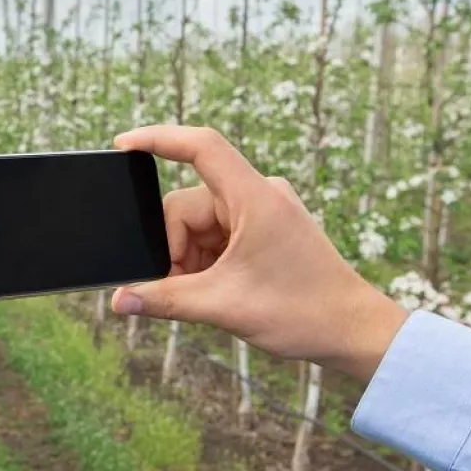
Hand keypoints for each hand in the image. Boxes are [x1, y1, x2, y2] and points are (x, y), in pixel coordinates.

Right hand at [111, 126, 407, 382]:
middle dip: (175, 248)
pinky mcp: (265, 229)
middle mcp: (259, 195)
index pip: (202, 147)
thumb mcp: (221, 306)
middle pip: (188, 205)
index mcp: (255, 199)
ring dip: (191, 260)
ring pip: (199, 225)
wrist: (351, 331)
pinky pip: (217, 235)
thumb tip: (120, 301)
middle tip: (180, 287)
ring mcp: (263, 211)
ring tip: (205, 294)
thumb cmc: (302, 312)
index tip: (123, 145)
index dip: (159, 139)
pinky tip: (216, 289)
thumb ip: (164, 300)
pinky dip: (206, 262)